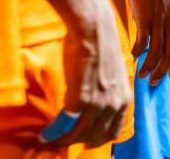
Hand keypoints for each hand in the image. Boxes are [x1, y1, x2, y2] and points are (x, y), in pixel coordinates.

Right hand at [53, 0, 131, 146]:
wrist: (93, 28)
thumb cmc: (99, 44)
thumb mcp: (113, 74)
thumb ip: (107, 92)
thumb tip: (94, 104)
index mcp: (124, 98)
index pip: (112, 132)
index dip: (97, 139)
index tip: (85, 140)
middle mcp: (113, 105)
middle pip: (94, 136)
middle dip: (77, 140)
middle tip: (64, 139)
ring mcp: (98, 104)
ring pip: (78, 134)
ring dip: (63, 140)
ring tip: (51, 138)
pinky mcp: (80, 100)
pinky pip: (64, 125)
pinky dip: (53, 132)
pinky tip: (45, 134)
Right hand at [123, 0, 169, 84]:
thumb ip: (169, 18)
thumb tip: (161, 38)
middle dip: (163, 72)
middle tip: (154, 82)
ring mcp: (160, 17)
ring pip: (157, 51)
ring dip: (149, 67)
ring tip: (141, 75)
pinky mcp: (145, 14)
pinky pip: (143, 40)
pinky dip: (137, 51)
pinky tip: (132, 55)